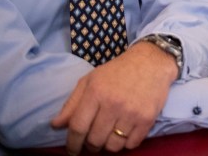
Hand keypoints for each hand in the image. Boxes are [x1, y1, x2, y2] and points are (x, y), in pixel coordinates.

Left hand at [51, 41, 177, 153]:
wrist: (152, 61)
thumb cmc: (118, 71)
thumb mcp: (91, 80)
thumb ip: (72, 103)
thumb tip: (56, 126)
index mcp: (96, 92)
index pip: (78, 127)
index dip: (72, 143)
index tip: (72, 150)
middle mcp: (113, 104)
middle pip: (95, 140)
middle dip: (91, 145)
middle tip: (94, 140)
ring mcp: (132, 112)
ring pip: (113, 146)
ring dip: (109, 145)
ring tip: (111, 135)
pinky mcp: (148, 118)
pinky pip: (132, 144)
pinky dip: (127, 143)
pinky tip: (126, 132)